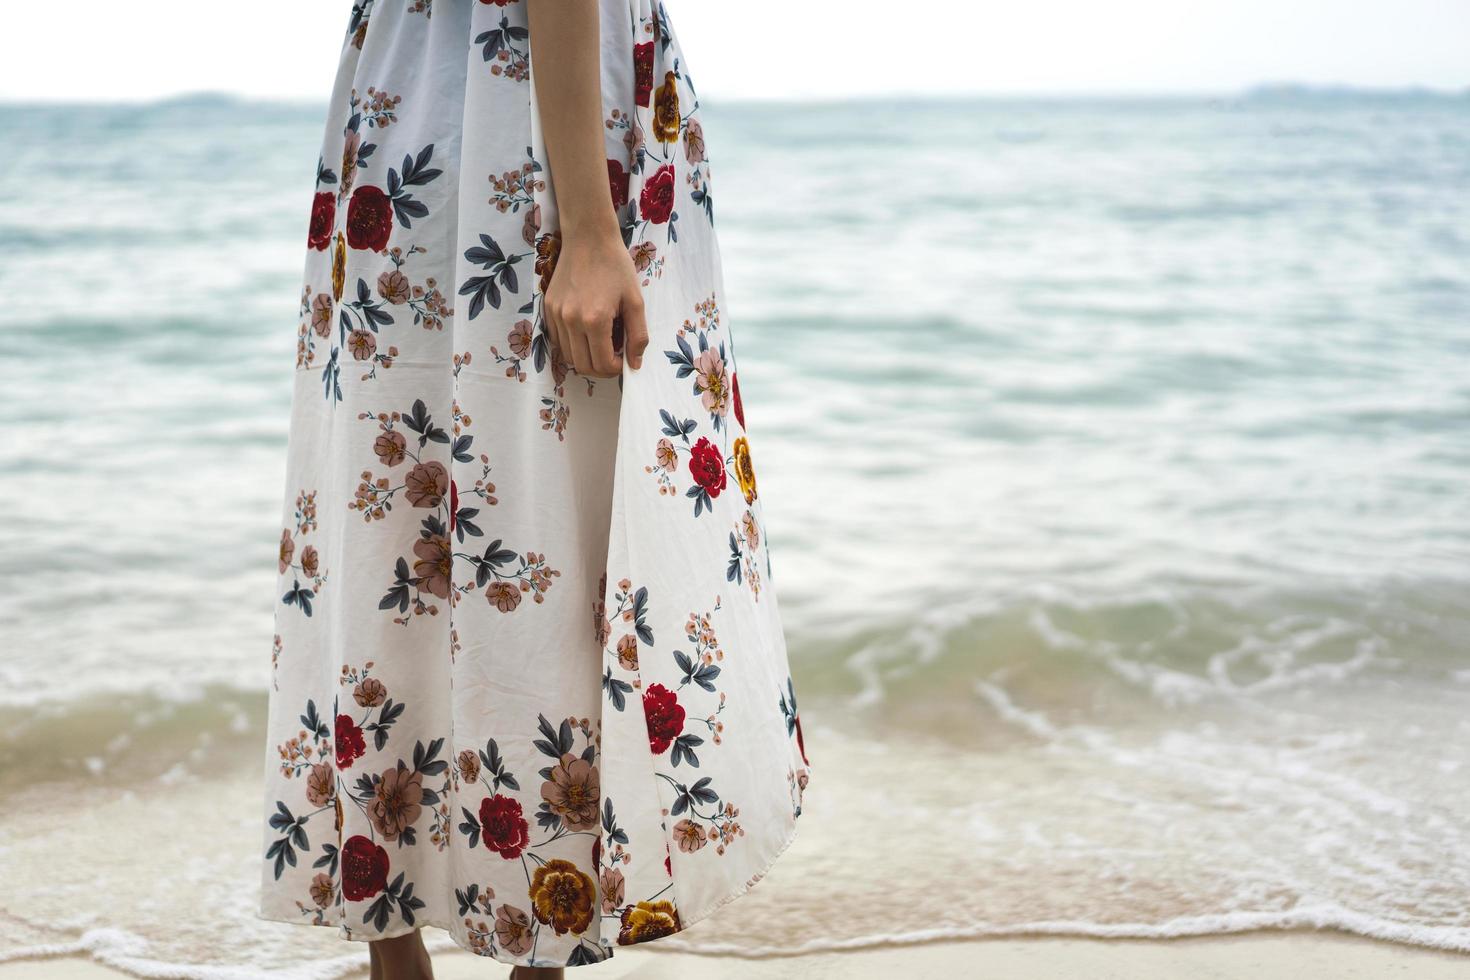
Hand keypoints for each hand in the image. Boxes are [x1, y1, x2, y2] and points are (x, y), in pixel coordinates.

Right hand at [543, 233, 648, 377]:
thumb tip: (635, 364)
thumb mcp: (635, 300)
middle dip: (602, 368)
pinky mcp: (548, 308)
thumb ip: (638, 335)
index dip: (616, 368)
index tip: (624, 357)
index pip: (602, 365)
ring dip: (586, 358)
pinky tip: (586, 332)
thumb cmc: (616, 266)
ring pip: (568, 357)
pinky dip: (573, 345)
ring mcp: (555, 315)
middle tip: (614, 355)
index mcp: (594, 320)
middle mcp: (570, 321)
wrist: (588, 238)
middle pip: (583, 366)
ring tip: (601, 342)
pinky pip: (558, 341)